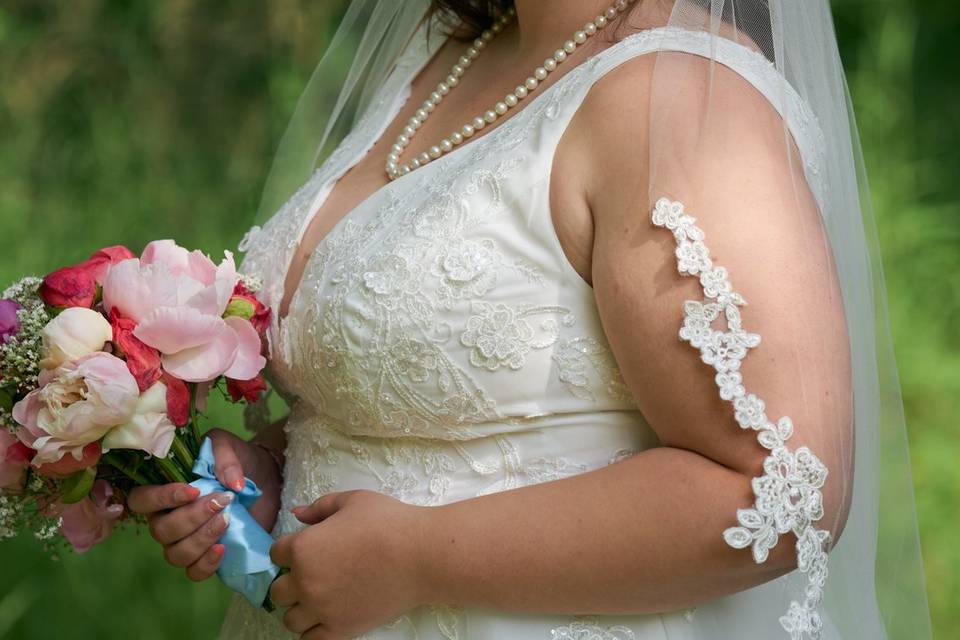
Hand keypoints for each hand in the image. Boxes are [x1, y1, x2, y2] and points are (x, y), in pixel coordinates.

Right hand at [128, 428, 283, 581]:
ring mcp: (185, 541)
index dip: (162, 498)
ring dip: (200, 539)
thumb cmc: (238, 461)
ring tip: (226, 521)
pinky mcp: (206, 557)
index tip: (193, 491)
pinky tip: (222, 548)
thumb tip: (231, 483)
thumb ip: (223, 456)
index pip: (142, 500)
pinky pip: (194, 572)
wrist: (266, 479)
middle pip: (161, 531)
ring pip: (175, 554)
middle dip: (191, 518)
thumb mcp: (228, 446)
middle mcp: (167, 519)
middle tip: (222, 502)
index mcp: (164, 491)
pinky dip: (206, 564)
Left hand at [269, 490, 431, 639]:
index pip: (276, 553)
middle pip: (278, 591)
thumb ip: (320, 507)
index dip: (290, 548)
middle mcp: (306, 582)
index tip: (306, 547)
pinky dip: (313, 631)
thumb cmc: (387, 522)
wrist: (420, 555)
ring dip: (300, 608)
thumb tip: (297, 514)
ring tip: (319, 598)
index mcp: (304, 548)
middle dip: (291, 580)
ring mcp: (322, 609)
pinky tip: (326, 617)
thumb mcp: (352, 501)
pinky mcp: (342, 629)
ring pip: (290, 619)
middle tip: (312, 573)